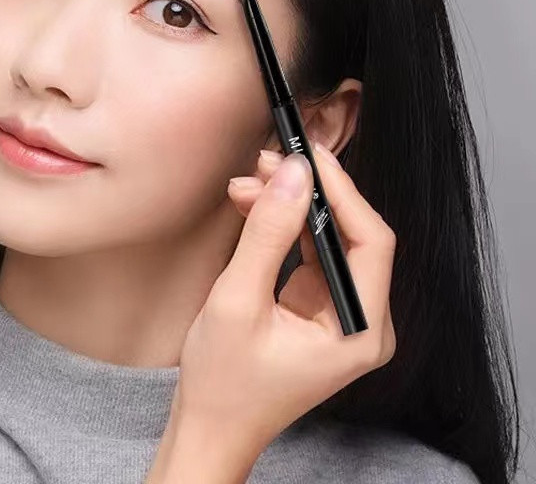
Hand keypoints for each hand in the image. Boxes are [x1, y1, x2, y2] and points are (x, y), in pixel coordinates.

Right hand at [171, 143, 397, 462]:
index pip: (370, 240)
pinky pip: (309, 251)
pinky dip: (282, 225)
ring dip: (290, 205)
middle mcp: (361, 320)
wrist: (211, 427)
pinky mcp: (318, 306)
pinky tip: (252, 204)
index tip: (307, 155)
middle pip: (351, 233)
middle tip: (269, 162)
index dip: (341, 191)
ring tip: (250, 181)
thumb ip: (266, 233)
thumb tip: (291, 174)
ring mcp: (341, 312)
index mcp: (359, 330)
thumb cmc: (224, 383)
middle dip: (309, 194)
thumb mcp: (238, 301)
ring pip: (328, 237)